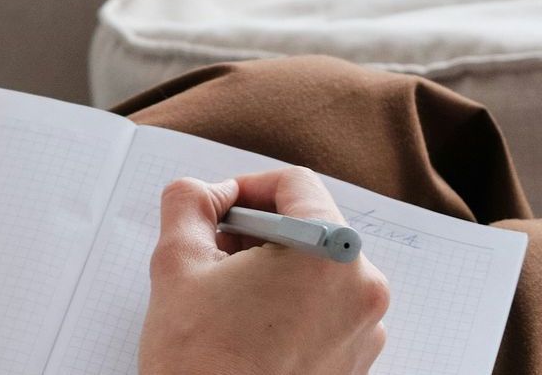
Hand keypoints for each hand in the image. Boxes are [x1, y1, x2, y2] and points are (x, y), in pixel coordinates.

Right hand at [138, 169, 390, 374]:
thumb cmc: (201, 360)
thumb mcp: (177, 260)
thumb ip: (190, 202)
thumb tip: (207, 193)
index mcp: (330, 254)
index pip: (296, 185)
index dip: (247, 187)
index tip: (219, 210)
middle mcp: (362, 290)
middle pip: (311, 226)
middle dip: (259, 231)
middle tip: (214, 254)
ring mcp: (364, 330)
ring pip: (318, 268)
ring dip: (274, 267)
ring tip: (228, 297)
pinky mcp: (355, 361)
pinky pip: (325, 308)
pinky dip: (290, 303)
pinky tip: (248, 326)